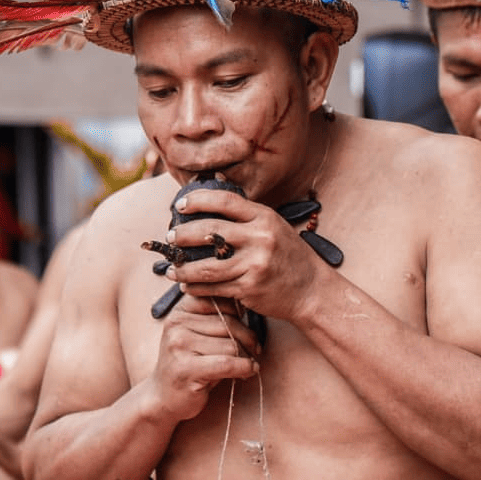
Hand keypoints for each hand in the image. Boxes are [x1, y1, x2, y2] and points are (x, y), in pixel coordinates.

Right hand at [147, 294, 259, 422]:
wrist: (164, 396)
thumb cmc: (189, 364)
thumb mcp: (196, 335)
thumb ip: (215, 318)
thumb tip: (246, 305)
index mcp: (179, 311)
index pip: (219, 300)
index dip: (238, 312)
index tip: (244, 326)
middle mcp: (176, 324)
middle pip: (228, 323)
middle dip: (248, 338)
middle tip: (254, 349)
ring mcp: (179, 345)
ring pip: (231, 344)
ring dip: (245, 356)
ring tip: (246, 364)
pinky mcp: (186, 368)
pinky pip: (227, 363)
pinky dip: (244, 368)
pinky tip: (249, 371)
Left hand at [163, 188, 323, 320]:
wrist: (311, 290)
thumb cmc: (288, 255)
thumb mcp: (273, 226)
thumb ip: (245, 215)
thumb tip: (211, 191)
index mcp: (264, 217)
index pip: (225, 201)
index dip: (198, 200)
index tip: (180, 205)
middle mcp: (260, 238)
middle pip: (209, 231)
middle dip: (182, 234)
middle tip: (169, 238)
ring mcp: (254, 264)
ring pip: (206, 265)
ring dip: (182, 268)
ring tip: (171, 268)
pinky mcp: (249, 288)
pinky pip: (213, 287)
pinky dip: (195, 287)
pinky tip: (186, 284)